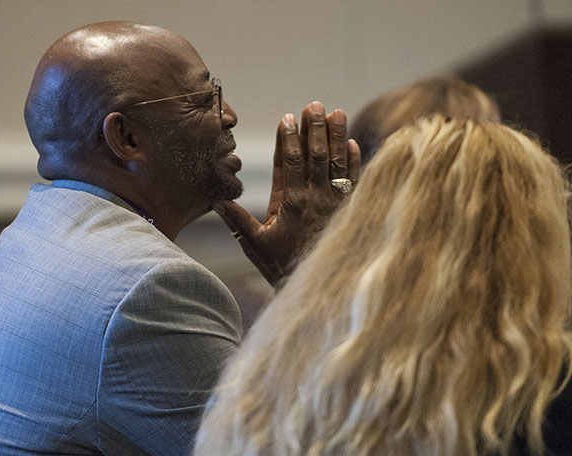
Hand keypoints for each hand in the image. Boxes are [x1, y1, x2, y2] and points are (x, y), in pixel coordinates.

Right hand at [213, 101, 360, 286]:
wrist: (316, 287)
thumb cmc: (281, 266)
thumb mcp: (255, 245)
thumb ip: (237, 221)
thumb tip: (216, 199)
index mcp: (290, 203)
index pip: (291, 163)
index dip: (289, 139)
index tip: (288, 117)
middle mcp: (315, 199)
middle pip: (316, 156)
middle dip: (315, 129)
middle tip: (314, 105)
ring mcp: (334, 204)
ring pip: (337, 164)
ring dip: (337, 137)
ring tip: (337, 112)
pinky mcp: (349, 210)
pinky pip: (355, 182)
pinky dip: (355, 163)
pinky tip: (354, 144)